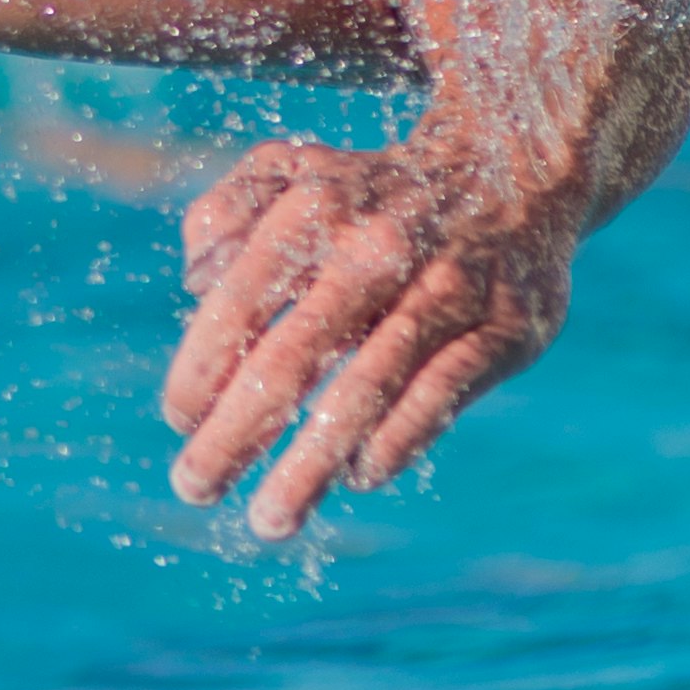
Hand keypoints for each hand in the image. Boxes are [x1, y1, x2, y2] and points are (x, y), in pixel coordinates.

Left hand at [159, 136, 582, 537]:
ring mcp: (446, 287)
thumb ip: (226, 210)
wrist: (511, 169)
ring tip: (270, 519)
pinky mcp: (505, 328)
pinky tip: (357, 475)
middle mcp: (377, 246)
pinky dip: (395, 441)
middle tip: (193, 486)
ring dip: (310, 464)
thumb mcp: (294, 169)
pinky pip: (440, 395)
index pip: (241, 298)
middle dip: (236, 431)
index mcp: (315, 206)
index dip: (202, 366)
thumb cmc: (374, 192)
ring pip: (366, 387)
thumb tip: (193, 284)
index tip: (178, 420)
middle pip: (293, 354)